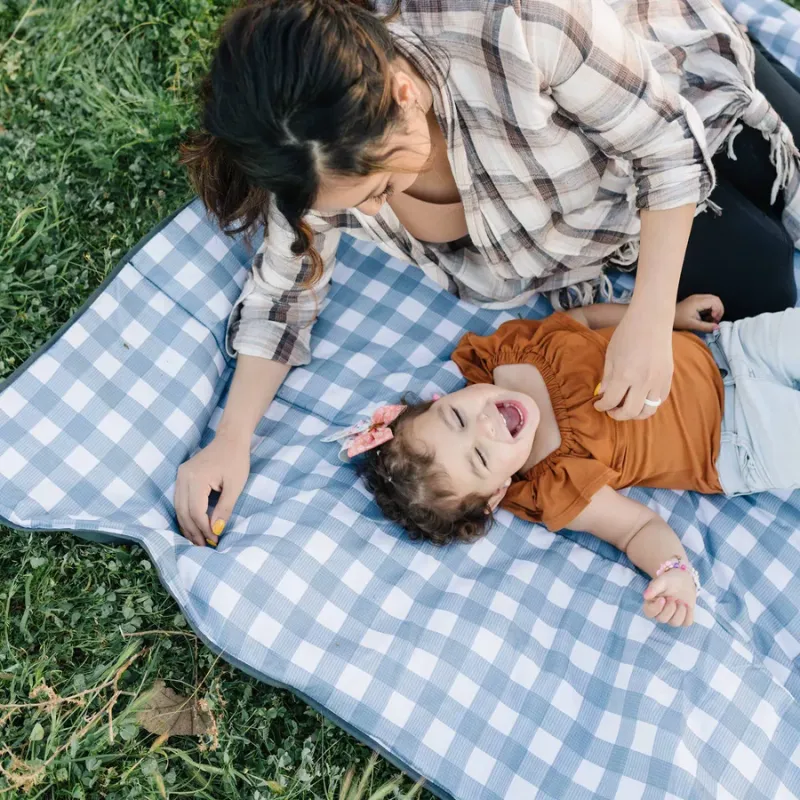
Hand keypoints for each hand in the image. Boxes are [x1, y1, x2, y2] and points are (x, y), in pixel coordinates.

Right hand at [174, 433, 250, 546]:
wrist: (230, 439)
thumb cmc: (236, 460)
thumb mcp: (235, 486)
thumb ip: (225, 508)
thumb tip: (216, 530)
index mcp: (196, 479)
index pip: (196, 511)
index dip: (204, 529)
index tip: (214, 540)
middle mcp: (183, 477)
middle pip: (183, 511)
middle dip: (193, 531)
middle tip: (203, 546)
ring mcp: (180, 476)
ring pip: (178, 507)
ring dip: (187, 525)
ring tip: (198, 541)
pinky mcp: (182, 476)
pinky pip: (180, 500)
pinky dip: (185, 515)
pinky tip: (193, 525)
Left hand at [594, 306, 672, 420]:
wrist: (651, 320)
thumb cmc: (627, 335)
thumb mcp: (610, 356)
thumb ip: (607, 378)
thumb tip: (604, 396)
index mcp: (625, 375)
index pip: (611, 402)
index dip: (602, 407)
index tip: (598, 405)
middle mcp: (643, 381)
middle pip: (630, 412)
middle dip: (618, 415)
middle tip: (611, 411)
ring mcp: (658, 381)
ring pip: (648, 411)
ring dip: (635, 414)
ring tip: (627, 408)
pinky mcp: (668, 378)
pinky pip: (659, 400)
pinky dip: (649, 404)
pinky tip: (640, 398)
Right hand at [642, 570, 695, 626]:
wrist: (682, 581)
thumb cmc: (669, 581)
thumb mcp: (661, 581)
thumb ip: (654, 588)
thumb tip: (646, 596)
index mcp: (651, 604)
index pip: (649, 612)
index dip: (656, 608)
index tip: (662, 599)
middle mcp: (660, 613)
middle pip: (662, 619)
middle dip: (670, 608)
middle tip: (673, 597)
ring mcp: (672, 618)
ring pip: (675, 623)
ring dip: (680, 611)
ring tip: (681, 601)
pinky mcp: (683, 619)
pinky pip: (686, 622)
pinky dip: (688, 614)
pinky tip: (687, 605)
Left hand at [674, 294, 723, 331]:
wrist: (666, 316)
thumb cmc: (678, 320)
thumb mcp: (692, 325)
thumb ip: (705, 326)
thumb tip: (717, 328)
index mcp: (698, 301)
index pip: (715, 302)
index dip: (718, 311)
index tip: (714, 320)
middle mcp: (698, 297)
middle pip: (716, 299)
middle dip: (719, 310)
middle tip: (715, 320)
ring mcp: (697, 298)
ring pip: (713, 300)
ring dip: (715, 309)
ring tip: (711, 319)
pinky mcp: (695, 300)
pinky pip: (708, 302)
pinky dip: (711, 309)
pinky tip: (707, 317)